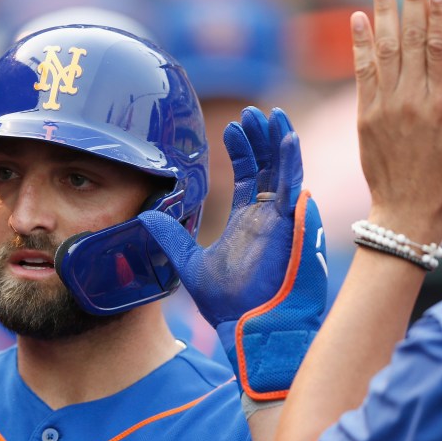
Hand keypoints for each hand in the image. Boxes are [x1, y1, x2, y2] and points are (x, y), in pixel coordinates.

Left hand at [139, 106, 326, 398]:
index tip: (232, 127)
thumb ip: (172, 238)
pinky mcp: (291, 226)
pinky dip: (291, 163)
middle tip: (253, 111)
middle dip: (262, 137)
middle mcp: (269, 216)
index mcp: (250, 221)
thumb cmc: (230, 305)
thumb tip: (147, 216)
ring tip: (269, 114)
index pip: (250, 175)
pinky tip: (286, 138)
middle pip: (269, 165)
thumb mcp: (190, 264)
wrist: (249, 329)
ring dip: (278, 141)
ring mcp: (282, 219)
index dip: (243, 150)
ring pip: (285, 170)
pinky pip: (294, 187)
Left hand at [354, 0, 441, 241]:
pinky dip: (360, 46)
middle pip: (410, 40)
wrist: (407, 212)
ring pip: (384, 51)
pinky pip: (363, 73)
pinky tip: (358, 20)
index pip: (440, 45)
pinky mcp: (366, 118)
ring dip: (381, 15)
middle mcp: (413, 100)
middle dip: (410, 2)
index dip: (438, 12)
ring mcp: (386, 107)